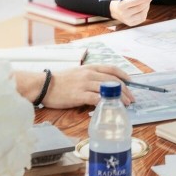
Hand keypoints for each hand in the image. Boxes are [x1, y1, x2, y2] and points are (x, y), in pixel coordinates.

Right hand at [17, 65, 133, 108]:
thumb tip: (103, 85)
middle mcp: (89, 74)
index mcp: (89, 68)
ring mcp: (84, 84)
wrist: (44, 85)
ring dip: (119, 97)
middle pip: (113, 80)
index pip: (112, 69)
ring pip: (108, 89)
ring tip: (125, 104)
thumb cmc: (60, 81)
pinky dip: (105, 103)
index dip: (124, 75)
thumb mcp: (77, 72)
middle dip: (125, 89)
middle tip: (131, 98)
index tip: (131, 82)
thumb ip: (90, 76)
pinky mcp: (79, 95)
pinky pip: (96, 99)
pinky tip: (111, 107)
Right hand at [108, 0, 154, 26]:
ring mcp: (128, 20)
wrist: (116, 11)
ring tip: (146, 3)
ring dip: (147, 7)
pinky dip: (145, 12)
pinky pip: (142, 18)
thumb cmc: (122, 0)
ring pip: (142, 14)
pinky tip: (142, 8)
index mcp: (122, 6)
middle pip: (139, 8)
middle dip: (147, 2)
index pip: (135, 2)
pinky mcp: (132, 24)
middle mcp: (124, 14)